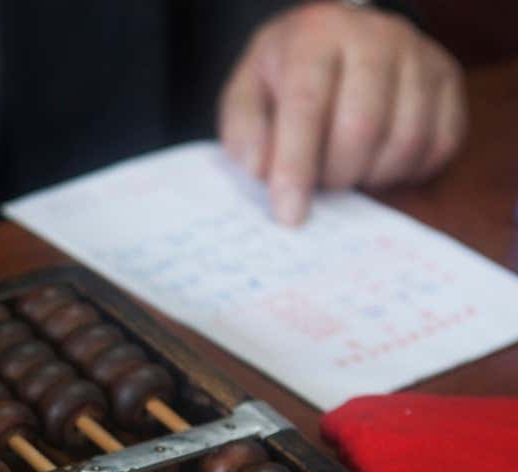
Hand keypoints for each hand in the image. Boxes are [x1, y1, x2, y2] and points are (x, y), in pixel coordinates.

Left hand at [218, 2, 465, 225]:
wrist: (337, 35)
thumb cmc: (285, 74)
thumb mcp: (247, 91)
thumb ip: (245, 131)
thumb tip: (262, 171)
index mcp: (315, 36)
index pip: (306, 108)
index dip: (295, 168)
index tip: (289, 217)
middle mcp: (375, 37)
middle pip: (362, 127)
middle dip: (336, 175)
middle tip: (319, 185)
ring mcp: (419, 55)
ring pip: (406, 140)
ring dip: (371, 176)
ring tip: (346, 172)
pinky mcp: (447, 78)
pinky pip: (439, 144)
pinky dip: (407, 171)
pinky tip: (378, 165)